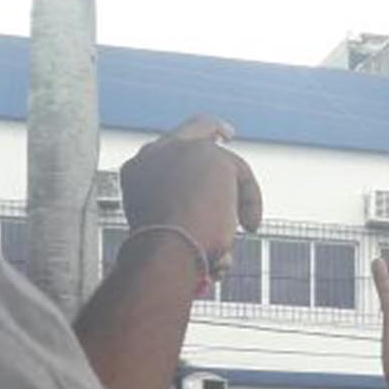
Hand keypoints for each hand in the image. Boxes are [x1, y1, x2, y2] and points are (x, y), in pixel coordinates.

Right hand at [118, 114, 261, 275]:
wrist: (164, 251)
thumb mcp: (177, 248)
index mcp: (138, 172)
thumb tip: (221, 259)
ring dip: (237, 195)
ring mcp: (180, 148)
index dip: (185, 150)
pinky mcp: (208, 154)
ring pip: (222, 163)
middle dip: (210, 128)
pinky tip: (250, 226)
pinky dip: (250, 201)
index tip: (200, 150)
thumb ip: (191, 235)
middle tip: (228, 134)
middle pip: (191, 128)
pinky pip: (240, 174)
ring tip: (241, 227)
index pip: (164, 151)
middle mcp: (154, 152)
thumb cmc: (169, 260)